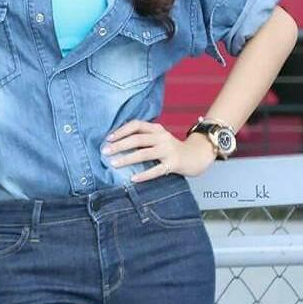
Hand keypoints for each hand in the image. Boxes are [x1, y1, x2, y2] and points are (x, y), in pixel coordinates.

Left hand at [101, 119, 217, 181]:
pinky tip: (133, 179)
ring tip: (113, 163)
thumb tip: (118, 142)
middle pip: (137, 139)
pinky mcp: (173, 164)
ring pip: (144, 153)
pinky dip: (144, 174)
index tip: (108, 138)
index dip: (121, 130)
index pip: (136, 125)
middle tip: (105, 151)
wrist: (197, 155)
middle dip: (119, 145)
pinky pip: (156, 170)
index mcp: (157, 129)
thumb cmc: (172, 148)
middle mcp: (162, 137)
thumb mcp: (159, 137)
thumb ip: (143, 137)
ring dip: (127, 158)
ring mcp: (168, 150)